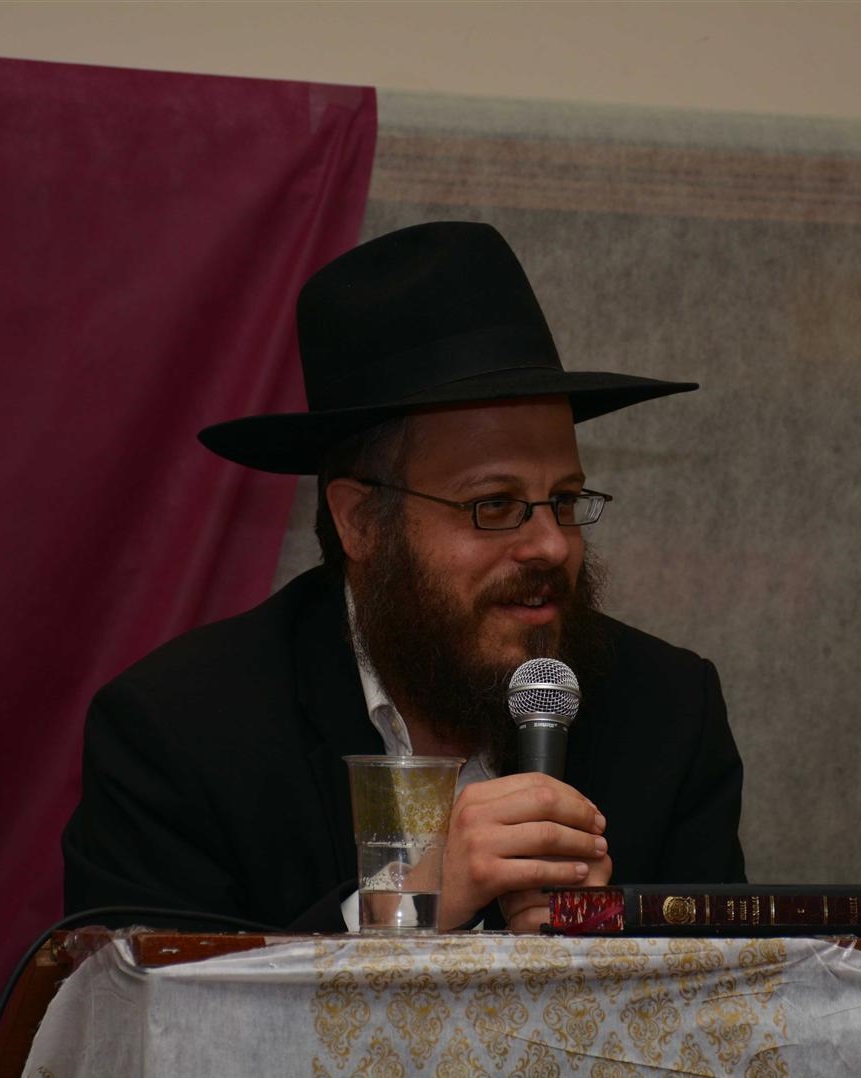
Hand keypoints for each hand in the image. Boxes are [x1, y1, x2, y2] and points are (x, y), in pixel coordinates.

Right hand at [437, 772, 608, 931]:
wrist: (433, 894)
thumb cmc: (466, 857)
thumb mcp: (481, 821)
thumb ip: (513, 807)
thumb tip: (567, 801)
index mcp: (477, 794)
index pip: (534, 781)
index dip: (570, 794)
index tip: (590, 809)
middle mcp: (476, 813)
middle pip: (544, 802)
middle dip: (579, 814)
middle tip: (600, 828)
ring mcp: (479, 843)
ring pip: (545, 835)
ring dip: (580, 842)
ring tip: (597, 849)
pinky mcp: (485, 874)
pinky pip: (536, 869)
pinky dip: (565, 870)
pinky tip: (580, 873)